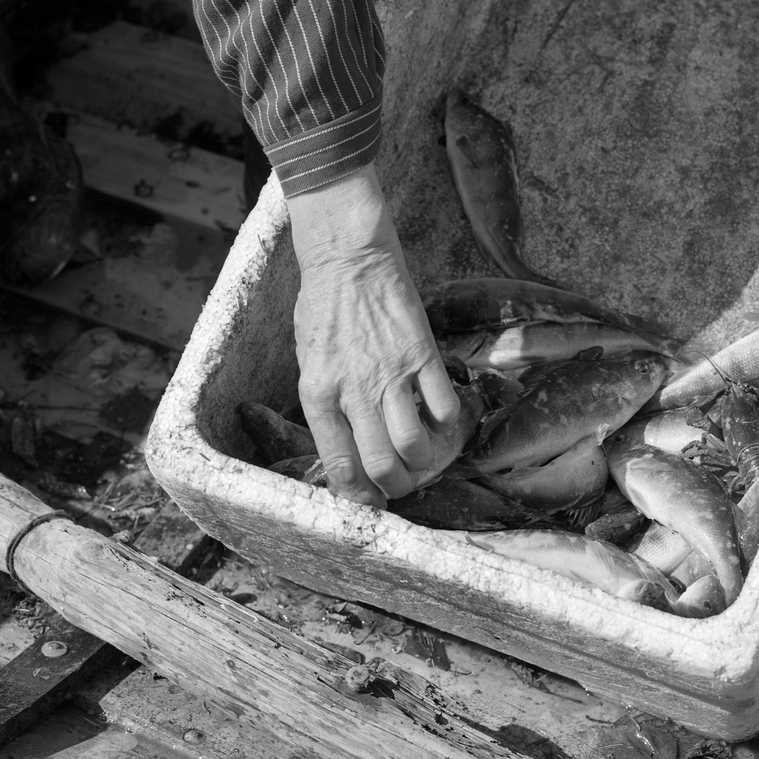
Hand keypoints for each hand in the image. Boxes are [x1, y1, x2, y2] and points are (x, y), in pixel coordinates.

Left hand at [287, 165, 458, 505]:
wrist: (349, 257)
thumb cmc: (324, 307)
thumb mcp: (309, 360)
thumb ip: (327, 402)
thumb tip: (350, 444)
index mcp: (318, 393)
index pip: (339, 464)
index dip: (358, 495)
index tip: (369, 502)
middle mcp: (353, 390)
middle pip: (381, 464)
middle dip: (395, 488)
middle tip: (401, 486)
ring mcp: (390, 373)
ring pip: (414, 444)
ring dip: (424, 463)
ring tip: (425, 459)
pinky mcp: (422, 354)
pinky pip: (444, 407)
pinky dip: (449, 426)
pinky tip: (446, 423)